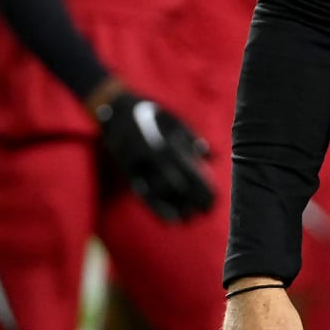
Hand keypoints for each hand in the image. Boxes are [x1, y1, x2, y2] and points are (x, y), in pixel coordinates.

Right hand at [92, 91, 215, 221]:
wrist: (114, 108)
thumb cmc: (150, 114)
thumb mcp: (172, 120)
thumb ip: (192, 138)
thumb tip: (212, 156)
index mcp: (165, 145)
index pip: (189, 173)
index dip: (203, 189)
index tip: (215, 199)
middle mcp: (151, 160)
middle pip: (177, 187)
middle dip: (194, 200)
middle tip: (207, 210)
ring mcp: (138, 168)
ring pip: (160, 195)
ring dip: (177, 208)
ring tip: (191, 218)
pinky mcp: (128, 173)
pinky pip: (143, 196)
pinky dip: (158, 210)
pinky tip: (171, 221)